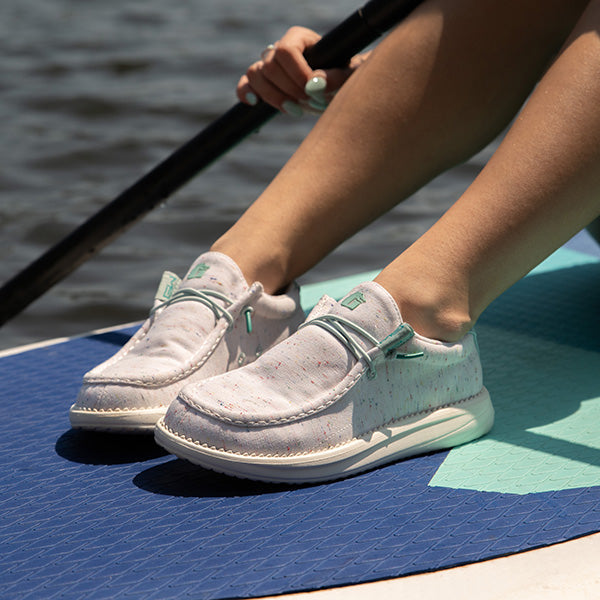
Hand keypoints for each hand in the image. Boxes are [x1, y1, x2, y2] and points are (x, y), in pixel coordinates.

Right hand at [237, 26, 368, 115]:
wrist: (337, 92)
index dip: (296, 73)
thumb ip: (336, 78)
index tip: (312, 91)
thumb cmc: (345, 79)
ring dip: (273, 97)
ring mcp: (269, 66)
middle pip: (269, 66)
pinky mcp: (263, 84)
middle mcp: (280, 49)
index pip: (286, 50)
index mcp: (300, 39)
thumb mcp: (348, 77)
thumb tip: (314, 85)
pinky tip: (255, 104)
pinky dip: (245, 93)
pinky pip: (245, 85)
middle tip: (311, 104)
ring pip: (255, 75)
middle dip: (289, 90)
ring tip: (296, 110)